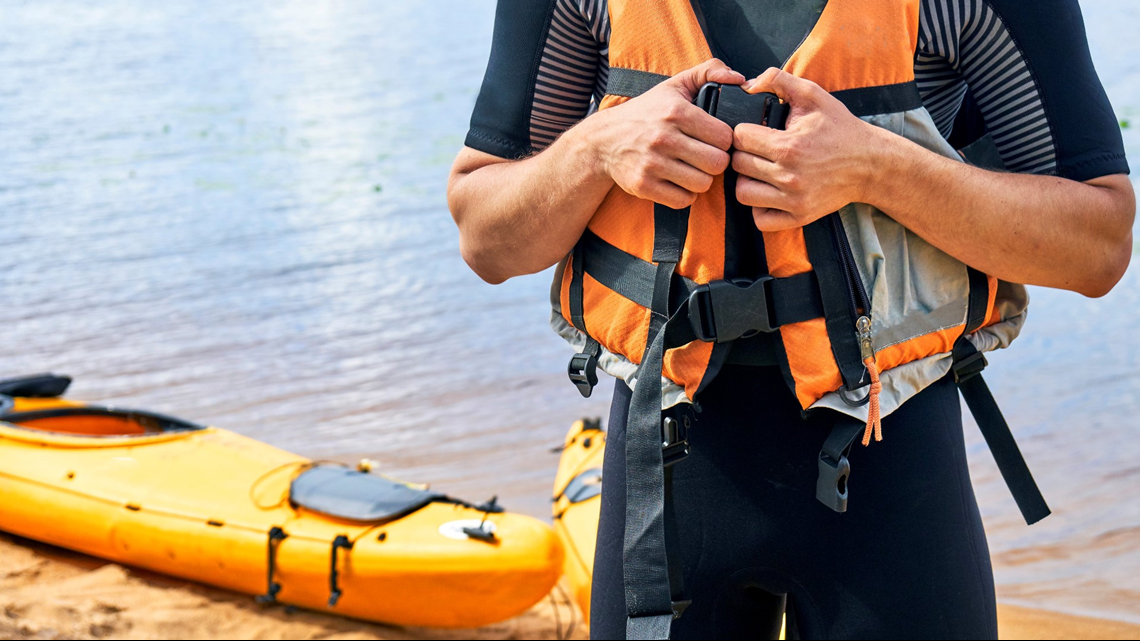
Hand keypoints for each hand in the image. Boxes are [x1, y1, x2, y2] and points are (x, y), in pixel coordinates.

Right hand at [590, 59, 742, 208]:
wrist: (602, 141)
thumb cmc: (645, 113)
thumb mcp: (673, 85)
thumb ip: (708, 72)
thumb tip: (740, 78)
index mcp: (676, 111)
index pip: (724, 137)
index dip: (724, 141)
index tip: (714, 140)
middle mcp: (663, 137)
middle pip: (717, 163)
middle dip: (715, 162)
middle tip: (705, 157)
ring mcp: (651, 164)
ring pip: (702, 184)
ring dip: (701, 179)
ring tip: (692, 169)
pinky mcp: (642, 185)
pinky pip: (683, 200)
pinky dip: (685, 195)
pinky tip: (679, 182)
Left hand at [732, 68, 883, 230]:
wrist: (871, 164)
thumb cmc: (840, 129)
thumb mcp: (814, 95)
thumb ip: (778, 80)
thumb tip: (748, 85)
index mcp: (789, 146)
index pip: (740, 138)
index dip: (744, 131)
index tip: (754, 131)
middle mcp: (789, 176)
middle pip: (738, 165)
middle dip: (745, 153)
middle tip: (758, 149)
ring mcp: (793, 200)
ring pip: (743, 193)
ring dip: (747, 180)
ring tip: (760, 171)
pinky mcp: (799, 217)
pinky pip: (760, 220)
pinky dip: (759, 208)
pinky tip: (768, 193)